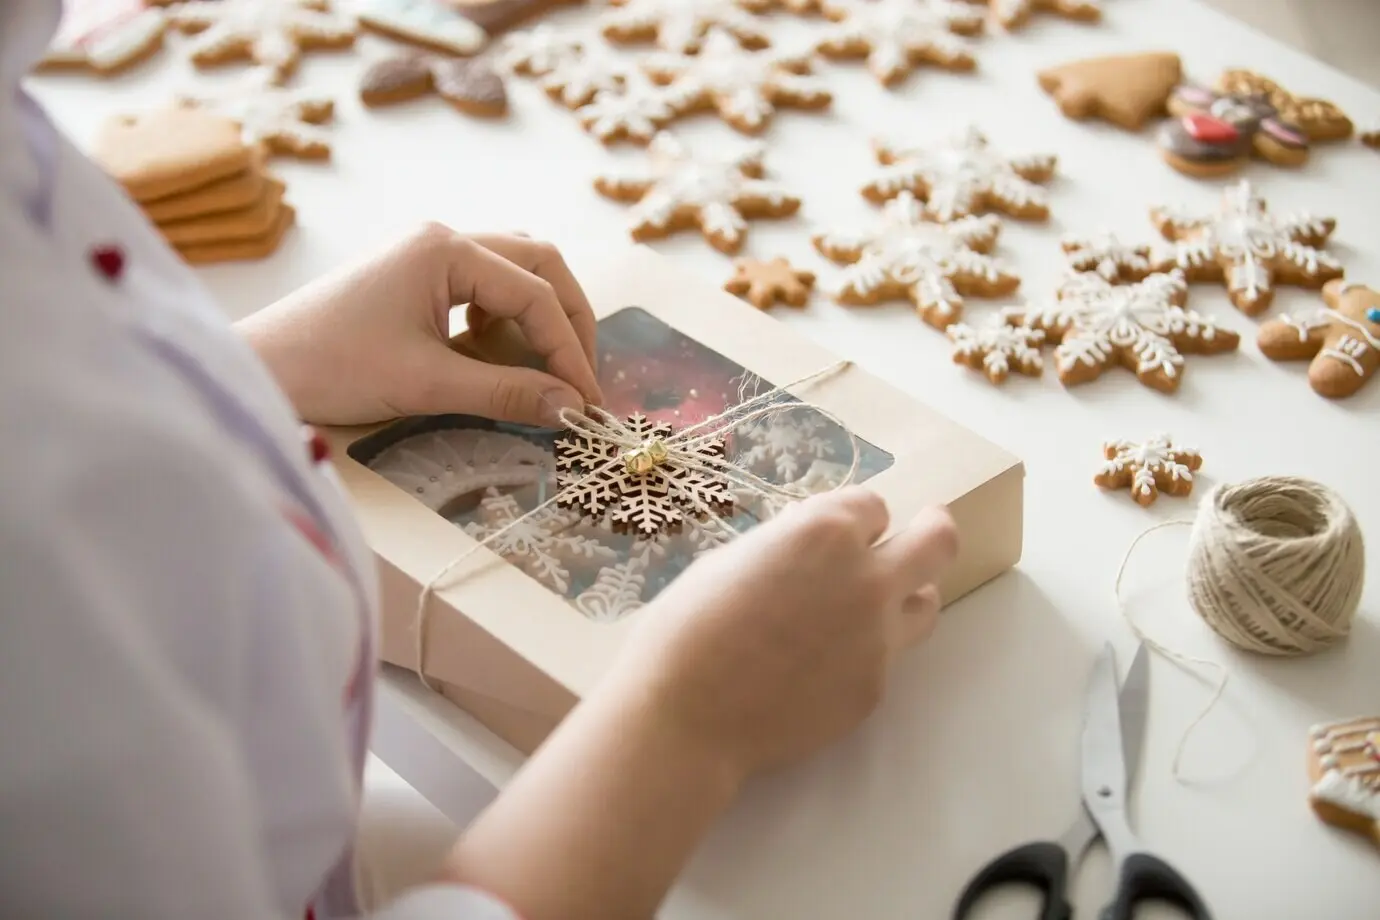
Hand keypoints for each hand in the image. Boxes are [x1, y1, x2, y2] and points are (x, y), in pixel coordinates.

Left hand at [236, 223, 602, 426]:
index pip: (536, 293)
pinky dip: (506, 322)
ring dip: (540, 317)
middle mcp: (443, 239)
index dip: (569, 350)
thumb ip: (507, 392)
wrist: (258, 369)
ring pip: (515, 271)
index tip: (585, 402)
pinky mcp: (416, 279)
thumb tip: (570, 409)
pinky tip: (499, 358)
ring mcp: (427, 255)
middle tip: (580, 379)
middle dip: (567, 321)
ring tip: (549, 369)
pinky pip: (484, 289)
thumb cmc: (331, 368)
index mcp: (445, 249)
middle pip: (539, 264)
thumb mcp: (427, 384)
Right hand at [621, 487, 957, 778]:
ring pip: (926, 604)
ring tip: (875, 606)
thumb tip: (809, 545)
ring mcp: (878, 638)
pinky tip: (818, 667)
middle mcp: (866, 578)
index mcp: (824, 532)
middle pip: (936, 543)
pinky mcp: (875, 689)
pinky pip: (886, 658)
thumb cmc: (686, 627)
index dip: (855, 519)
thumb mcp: (730, 559)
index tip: (841, 531)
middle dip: (931, 530)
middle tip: (925, 530)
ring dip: (906, 596)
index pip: (873, 506)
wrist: (685, 715)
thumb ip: (786, 545)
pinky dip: (863, 653)